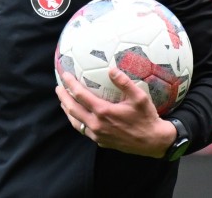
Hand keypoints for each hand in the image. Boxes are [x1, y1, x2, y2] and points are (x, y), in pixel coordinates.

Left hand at [55, 67, 176, 157]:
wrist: (153, 142)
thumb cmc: (146, 118)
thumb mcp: (139, 97)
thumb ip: (124, 83)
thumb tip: (111, 69)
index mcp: (103, 112)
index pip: (80, 95)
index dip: (70, 84)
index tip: (64, 75)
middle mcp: (97, 124)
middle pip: (72, 109)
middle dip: (63, 97)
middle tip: (58, 88)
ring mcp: (97, 135)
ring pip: (76, 122)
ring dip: (67, 110)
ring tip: (64, 101)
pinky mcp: (101, 142)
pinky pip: (83, 130)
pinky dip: (77, 121)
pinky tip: (78, 116)